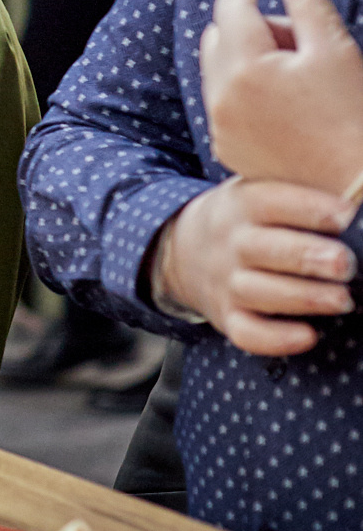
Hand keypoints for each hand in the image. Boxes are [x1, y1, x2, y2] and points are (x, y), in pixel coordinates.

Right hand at [153, 177, 357, 354]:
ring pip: (259, 292)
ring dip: (305, 297)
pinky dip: (277, 339)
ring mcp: (226, 282)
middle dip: (309, 257)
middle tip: (345, 263)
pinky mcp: (227, 317)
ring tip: (342, 300)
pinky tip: (309, 335)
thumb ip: (298, 195)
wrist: (185, 251)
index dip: (310, 208)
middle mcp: (230, 243)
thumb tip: (355, 193)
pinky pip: (247, 333)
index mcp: (241, 204)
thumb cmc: (248, 221)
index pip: (270, 201)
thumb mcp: (257, 192)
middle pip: (266, 249)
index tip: (346, 214)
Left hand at [201, 0, 362, 197]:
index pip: (232, 6)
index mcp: (244, 68)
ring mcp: (222, 126)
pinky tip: (288, 101)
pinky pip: (224, 102)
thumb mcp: (334, 51)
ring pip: (220, 69)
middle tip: (302, 39)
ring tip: (300, 73)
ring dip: (247, 57)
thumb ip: (308, 1)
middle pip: (222, 36)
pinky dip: (245, 88)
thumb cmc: (354, 117)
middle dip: (253, 25)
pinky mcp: (229, 148)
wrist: (356, 191)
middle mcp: (221, 97)